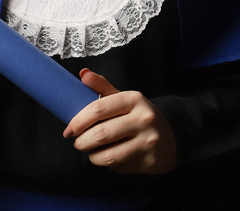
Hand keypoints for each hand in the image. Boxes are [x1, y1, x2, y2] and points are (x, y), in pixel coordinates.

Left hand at [62, 69, 177, 173]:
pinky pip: (119, 166)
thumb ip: (102, 87)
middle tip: (77, 142)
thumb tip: (83, 73)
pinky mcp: (149, 160)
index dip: (79, 120)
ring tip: (90, 151)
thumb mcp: (124, 98)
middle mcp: (143, 118)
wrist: (171, 137)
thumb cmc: (139, 116)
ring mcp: (148, 141)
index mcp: (134, 99)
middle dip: (82, 141)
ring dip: (92, 156)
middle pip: (102, 134)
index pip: (99, 108)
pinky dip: (107, 163)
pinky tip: (107, 157)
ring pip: (109, 155)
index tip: (68, 129)